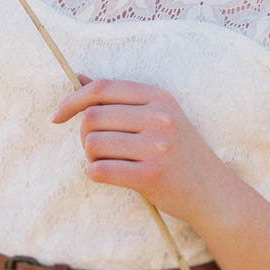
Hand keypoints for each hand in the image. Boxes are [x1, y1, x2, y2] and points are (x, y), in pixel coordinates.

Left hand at [51, 74, 228, 224]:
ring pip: (93, 144)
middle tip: (99, 149)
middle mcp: (159, 118)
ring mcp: (156, 146)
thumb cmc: (179, 153)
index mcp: (158, 97)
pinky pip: (100, 170)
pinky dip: (96, 173)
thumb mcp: (158, 116)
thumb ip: (120, 98)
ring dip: (91, 157)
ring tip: (110, 162)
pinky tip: (111, 175)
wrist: (212, 191)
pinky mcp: (150, 175)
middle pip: (92, 117)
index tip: (57, 116)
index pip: (101, 88)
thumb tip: (79, 78)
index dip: (72, 100)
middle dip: (85, 136)